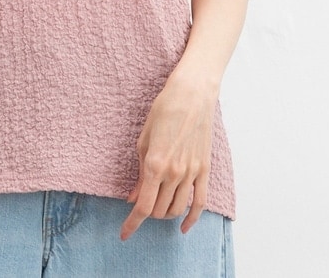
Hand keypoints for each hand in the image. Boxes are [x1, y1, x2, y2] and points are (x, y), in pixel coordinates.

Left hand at [120, 72, 215, 240]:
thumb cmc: (164, 110)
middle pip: (158, 210)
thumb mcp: (143, 139)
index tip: (124, 234)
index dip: (132, 224)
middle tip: (140, 203)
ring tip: (156, 204)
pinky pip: (200, 203)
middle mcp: (174, 172)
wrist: (191, 95)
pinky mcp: (204, 170)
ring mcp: (192, 173)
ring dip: (164, 213)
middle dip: (146, 213)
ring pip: (176, 209)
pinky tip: (183, 227)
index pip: (142, 206)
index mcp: (155, 164)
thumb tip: (132, 196)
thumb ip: (139, 172)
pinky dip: (191, 219)